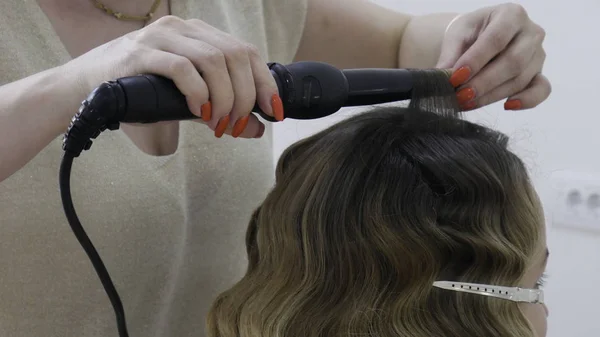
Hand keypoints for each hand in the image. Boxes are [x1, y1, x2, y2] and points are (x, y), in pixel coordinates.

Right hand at [65, 15, 282, 138]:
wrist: (86, 88)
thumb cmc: (141, 93)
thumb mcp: (191, 102)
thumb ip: (224, 113)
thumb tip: (258, 129)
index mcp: (199, 35)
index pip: (246, 51)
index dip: (265, 82)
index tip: (275, 112)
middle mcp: (183, 29)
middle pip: (235, 56)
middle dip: (246, 96)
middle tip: (238, 125)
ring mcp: (161, 36)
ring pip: (213, 60)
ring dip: (225, 99)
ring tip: (219, 124)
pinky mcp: (140, 53)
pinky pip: (181, 68)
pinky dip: (198, 93)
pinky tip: (198, 112)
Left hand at [436, 3, 550, 110]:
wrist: (479, 39)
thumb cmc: (469, 34)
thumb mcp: (457, 36)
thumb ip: (451, 55)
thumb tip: (442, 77)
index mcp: (511, 14)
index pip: (496, 39)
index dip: (476, 60)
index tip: (455, 77)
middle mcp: (531, 33)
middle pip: (513, 61)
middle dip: (483, 82)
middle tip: (460, 95)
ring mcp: (538, 54)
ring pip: (520, 79)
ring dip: (491, 95)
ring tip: (466, 102)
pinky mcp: (539, 74)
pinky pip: (541, 90)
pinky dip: (527, 100)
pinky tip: (507, 106)